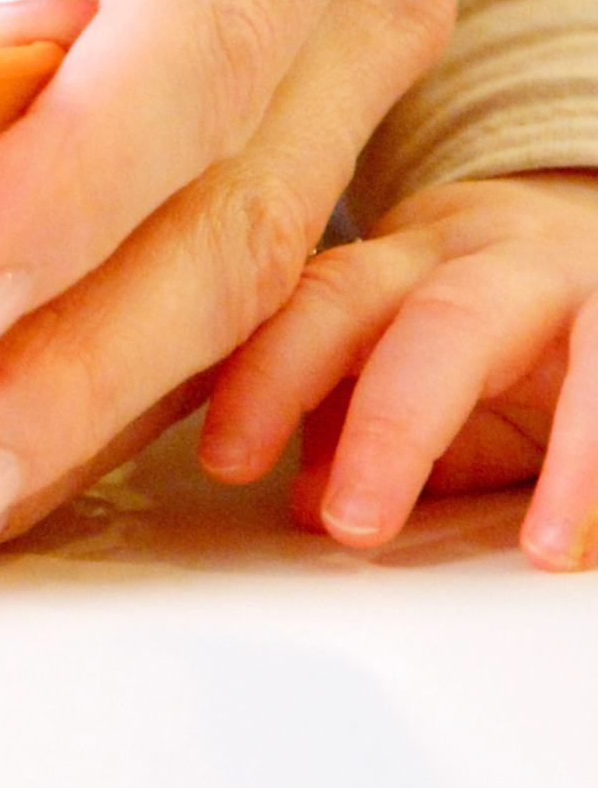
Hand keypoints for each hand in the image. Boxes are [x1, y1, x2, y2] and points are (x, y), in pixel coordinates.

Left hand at [0, 0, 483, 566]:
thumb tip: (26, 26)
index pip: (195, 44)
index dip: (67, 190)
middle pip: (224, 206)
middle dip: (72, 367)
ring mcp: (346, 41)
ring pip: (236, 258)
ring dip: (96, 393)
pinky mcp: (293, 77)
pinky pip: (224, 232)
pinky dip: (126, 338)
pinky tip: (28, 415)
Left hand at [203, 173, 597, 572]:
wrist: (590, 241)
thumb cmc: (485, 314)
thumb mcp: (405, 354)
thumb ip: (348, 422)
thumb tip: (302, 502)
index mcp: (403, 260)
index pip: (323, 301)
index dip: (270, 377)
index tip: (226, 461)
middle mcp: (497, 257)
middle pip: (439, 316)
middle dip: (395, 423)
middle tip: (356, 523)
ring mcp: (591, 282)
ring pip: (589, 350)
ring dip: (571, 456)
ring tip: (543, 546)